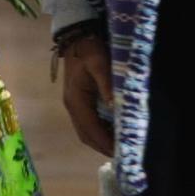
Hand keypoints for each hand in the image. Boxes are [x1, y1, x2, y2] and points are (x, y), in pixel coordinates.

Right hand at [61, 33, 115, 156]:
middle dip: (102, 147)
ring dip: (99, 142)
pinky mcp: (77, 102)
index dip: (105, 142)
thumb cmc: (89, 51)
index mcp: (76, 100)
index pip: (90, 128)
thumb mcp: (100, 64)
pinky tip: (111, 133)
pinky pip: (86, 124)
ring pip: (85, 131)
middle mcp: (72, 106)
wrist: (76, 40)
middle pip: (85, 135)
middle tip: (122, 155)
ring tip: (118, 147)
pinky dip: (97, 133)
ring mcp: (73, 105)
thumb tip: (115, 106)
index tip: (120, 153)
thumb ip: (106, 85)